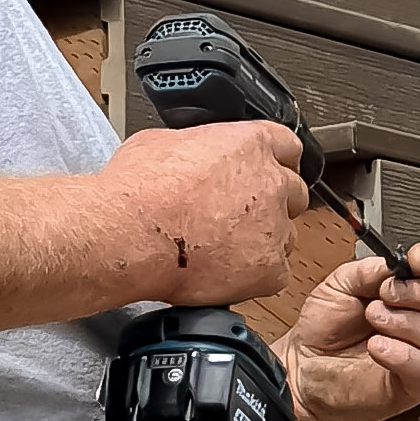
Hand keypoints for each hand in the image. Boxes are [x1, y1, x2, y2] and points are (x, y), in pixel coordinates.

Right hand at [102, 117, 304, 303]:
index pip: (288, 148)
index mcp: (250, 144)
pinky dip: (254, 277)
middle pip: (294, 193)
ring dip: (264, 242)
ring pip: (287, 236)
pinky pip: (275, 274)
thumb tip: (195, 156)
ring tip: (225, 250)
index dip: (274, 164)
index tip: (264, 175)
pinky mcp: (268, 269)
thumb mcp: (165, 143)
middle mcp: (270, 183)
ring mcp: (273, 228)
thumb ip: (198, 148)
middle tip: (240, 218)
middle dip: (273, 205)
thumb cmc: (136, 191)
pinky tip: (223, 273)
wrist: (125, 234)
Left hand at [283, 237, 419, 420]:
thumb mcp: (342, 282)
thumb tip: (398, 264)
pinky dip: (403, 354)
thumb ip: (372, 269)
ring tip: (375, 320)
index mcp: (418, 292)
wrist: (303, 365)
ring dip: (408, 323)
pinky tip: (377, 347)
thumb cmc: (326, 327)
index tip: (415, 259)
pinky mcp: (415, 386)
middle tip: (388, 294)